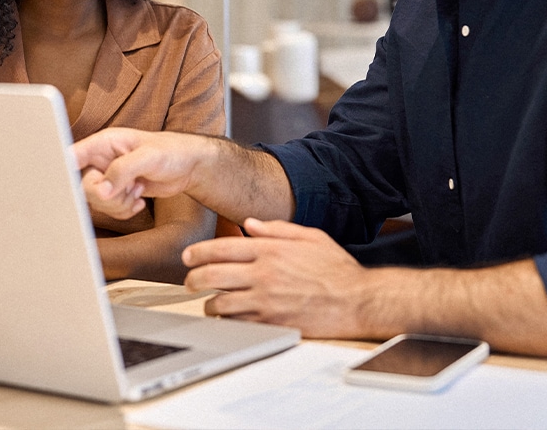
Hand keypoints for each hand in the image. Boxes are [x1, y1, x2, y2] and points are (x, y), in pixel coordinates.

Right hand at [75, 127, 210, 220]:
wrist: (189, 167)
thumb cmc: (172, 152)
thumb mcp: (148, 156)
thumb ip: (123, 170)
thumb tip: (102, 190)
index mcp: (103, 144)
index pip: (72, 156)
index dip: (65, 171)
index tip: (72, 187)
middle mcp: (101, 161)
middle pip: (83, 187)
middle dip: (106, 195)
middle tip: (129, 188)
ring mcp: (108, 178)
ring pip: (96, 202)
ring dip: (118, 204)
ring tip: (138, 189)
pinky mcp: (117, 193)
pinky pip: (110, 211)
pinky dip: (125, 210)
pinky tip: (139, 199)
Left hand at [181, 217, 376, 339]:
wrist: (358, 301)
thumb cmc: (337, 269)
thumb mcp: (310, 237)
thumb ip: (278, 228)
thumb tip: (250, 223)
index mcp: (271, 250)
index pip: (221, 248)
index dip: (198, 253)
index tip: (188, 257)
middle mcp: (264, 274)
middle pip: (212, 276)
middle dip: (193, 279)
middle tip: (189, 282)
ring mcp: (266, 301)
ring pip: (220, 303)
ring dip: (209, 303)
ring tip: (210, 302)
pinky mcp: (271, 323)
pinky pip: (237, 323)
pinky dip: (228, 320)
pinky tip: (230, 316)